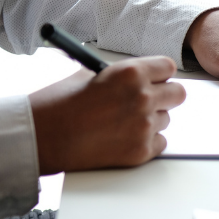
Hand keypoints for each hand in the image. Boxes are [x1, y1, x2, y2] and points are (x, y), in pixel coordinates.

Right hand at [29, 57, 185, 173]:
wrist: (41, 138)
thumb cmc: (58, 105)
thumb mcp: (89, 75)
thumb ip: (120, 76)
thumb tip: (141, 78)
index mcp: (130, 73)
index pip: (168, 67)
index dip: (159, 74)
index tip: (154, 79)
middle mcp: (142, 98)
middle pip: (178, 94)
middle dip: (164, 96)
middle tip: (147, 101)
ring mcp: (144, 126)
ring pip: (166, 120)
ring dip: (150, 120)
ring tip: (120, 123)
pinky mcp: (141, 151)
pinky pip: (160, 142)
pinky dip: (146, 142)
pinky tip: (121, 138)